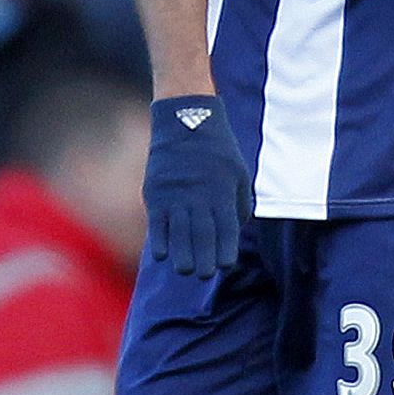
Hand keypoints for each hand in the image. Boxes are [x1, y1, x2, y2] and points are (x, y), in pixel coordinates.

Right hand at [143, 95, 252, 276]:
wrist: (185, 119)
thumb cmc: (217, 150)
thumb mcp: (238, 173)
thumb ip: (237, 205)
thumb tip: (232, 232)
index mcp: (222, 192)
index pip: (226, 232)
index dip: (225, 253)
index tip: (224, 266)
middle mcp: (200, 196)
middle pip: (202, 237)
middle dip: (204, 260)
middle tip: (203, 274)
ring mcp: (176, 194)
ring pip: (178, 234)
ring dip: (182, 255)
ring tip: (185, 270)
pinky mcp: (156, 191)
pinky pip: (156, 223)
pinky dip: (159, 241)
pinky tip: (162, 255)